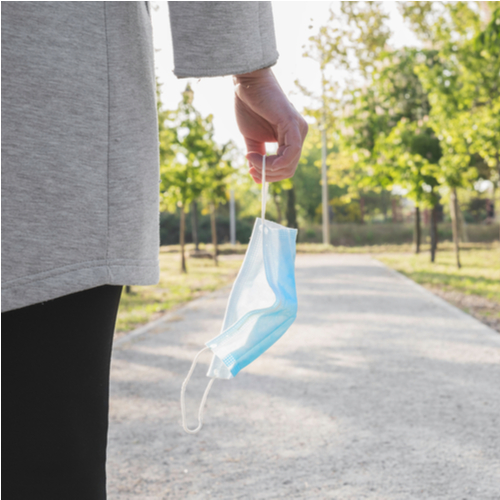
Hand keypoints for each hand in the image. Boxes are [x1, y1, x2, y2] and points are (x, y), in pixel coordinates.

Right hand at [234, 68, 307, 183]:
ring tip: (250, 158)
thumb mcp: (253, 139)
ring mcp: (299, 130)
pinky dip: (275, 162)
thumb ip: (258, 156)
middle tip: (250, 168)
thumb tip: (257, 176)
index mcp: (292, 139)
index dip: (269, 175)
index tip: (251, 172)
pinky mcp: (294, 125)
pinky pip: (291, 153)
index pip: (286, 167)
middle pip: (288, 169)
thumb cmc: (250, 107)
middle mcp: (299, 135)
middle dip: (267, 174)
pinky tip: (260, 159)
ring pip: (289, 164)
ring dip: (266, 167)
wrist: (248, 84)